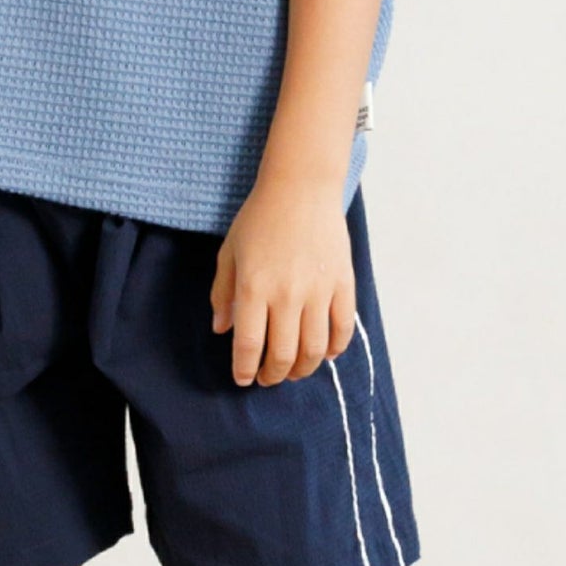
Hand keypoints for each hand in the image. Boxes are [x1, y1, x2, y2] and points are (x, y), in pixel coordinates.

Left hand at [210, 175, 355, 386]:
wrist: (301, 187)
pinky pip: (342, 330)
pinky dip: (333, 349)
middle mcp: (287, 294)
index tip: (243, 378)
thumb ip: (223, 294)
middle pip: (283, 355)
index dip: (245, 370)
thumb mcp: (229, 253)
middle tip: (267, 377)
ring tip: (293, 371)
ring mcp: (318, 291)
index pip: (250, 346)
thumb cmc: (260, 218)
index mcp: (255, 288)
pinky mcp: (343, 284)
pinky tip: (323, 353)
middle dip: (273, 375)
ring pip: (313, 350)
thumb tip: (222, 329)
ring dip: (302, 370)